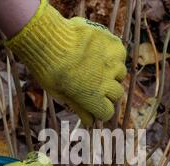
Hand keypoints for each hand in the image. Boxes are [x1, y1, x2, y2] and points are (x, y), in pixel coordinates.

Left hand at [6, 0, 126, 125]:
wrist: (49, 39)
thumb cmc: (49, 69)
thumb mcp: (60, 94)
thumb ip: (79, 107)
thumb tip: (90, 122)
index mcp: (94, 98)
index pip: (108, 112)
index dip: (101, 109)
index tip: (95, 104)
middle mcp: (107, 82)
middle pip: (117, 93)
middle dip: (108, 91)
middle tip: (93, 81)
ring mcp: (113, 63)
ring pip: (120, 73)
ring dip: (111, 72)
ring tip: (95, 63)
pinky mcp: (114, 45)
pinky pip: (120, 54)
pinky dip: (113, 54)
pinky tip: (98, 50)